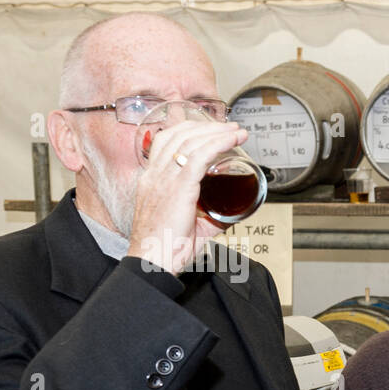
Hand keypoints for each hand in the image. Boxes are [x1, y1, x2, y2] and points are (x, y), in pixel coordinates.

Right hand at [128, 118, 248, 273]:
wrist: (152, 262)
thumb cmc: (167, 249)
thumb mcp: (189, 226)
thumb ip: (208, 218)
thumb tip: (230, 215)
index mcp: (152, 180)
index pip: (165, 142)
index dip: (189, 130)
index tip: (211, 130)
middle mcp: (154, 175)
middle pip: (178, 135)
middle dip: (207, 127)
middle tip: (230, 128)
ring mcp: (163, 180)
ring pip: (190, 142)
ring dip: (217, 132)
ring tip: (236, 131)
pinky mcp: (177, 188)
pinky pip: (199, 157)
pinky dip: (218, 143)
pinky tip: (232, 139)